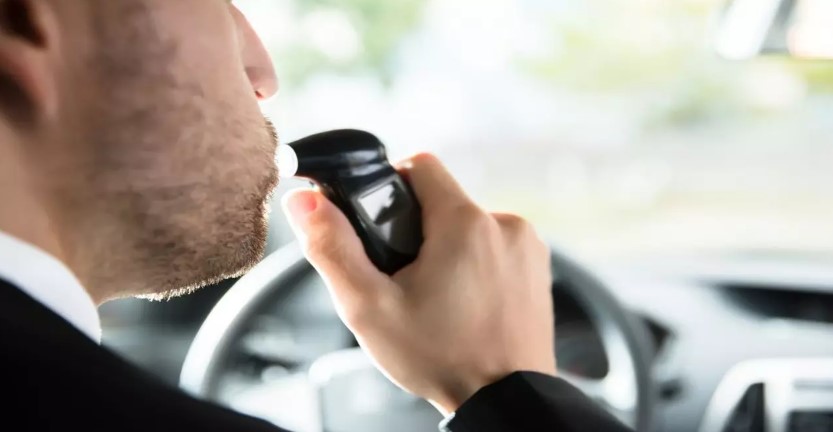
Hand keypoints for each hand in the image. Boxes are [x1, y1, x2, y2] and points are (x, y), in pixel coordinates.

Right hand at [282, 153, 554, 414]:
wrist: (505, 402)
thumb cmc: (440, 358)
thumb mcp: (370, 308)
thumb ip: (332, 248)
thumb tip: (303, 201)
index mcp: (464, 222)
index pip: (419, 165)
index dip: (390, 186)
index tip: (379, 226)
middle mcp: (505, 224)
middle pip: (444, 198)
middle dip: (416, 228)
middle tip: (402, 275)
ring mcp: (528, 246)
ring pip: (469, 223)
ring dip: (447, 246)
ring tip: (435, 296)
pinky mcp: (539, 267)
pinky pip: (496, 245)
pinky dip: (476, 263)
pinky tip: (463, 302)